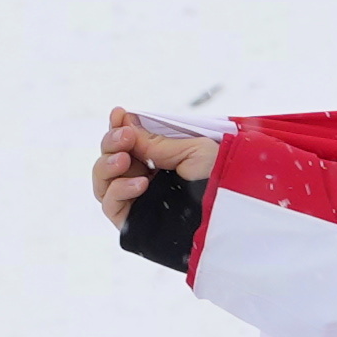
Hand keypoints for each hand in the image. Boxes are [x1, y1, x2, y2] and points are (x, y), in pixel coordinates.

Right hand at [92, 107, 218, 226]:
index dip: (118, 127)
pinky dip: (118, 191)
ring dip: (107, 165)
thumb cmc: (221, 179)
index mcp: (158, 162)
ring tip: (124, 158)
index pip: (126, 143)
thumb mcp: (192, 151)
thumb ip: (156, 142)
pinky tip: (140, 183)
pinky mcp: (134, 222)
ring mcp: (137, 201)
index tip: (118, 114)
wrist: (234, 213)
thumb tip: (126, 123)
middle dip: (111, 143)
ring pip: (103, 182)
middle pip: (109, 159)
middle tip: (124, 136)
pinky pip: (110, 205)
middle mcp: (144, 180)